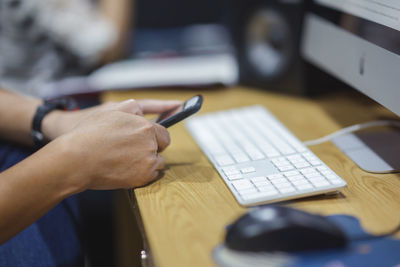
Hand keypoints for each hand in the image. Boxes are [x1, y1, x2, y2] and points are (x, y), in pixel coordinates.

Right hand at [46, 100, 171, 189]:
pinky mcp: (142, 177)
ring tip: (128, 160)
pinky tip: (127, 169)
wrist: (76, 160)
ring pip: (158, 162)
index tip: (148, 139)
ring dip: (148, 161)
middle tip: (133, 149)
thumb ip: (132, 108)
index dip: (155, 136)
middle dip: (152, 148)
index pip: (164, 133)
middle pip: (161, 148)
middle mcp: (150, 144)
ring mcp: (147, 162)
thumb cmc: (89, 134)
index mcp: (145, 127)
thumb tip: (142, 112)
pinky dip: (143, 173)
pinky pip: (151, 175)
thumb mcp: (111, 111)